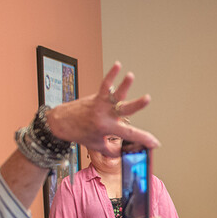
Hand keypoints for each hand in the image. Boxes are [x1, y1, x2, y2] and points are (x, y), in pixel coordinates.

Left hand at [45, 62, 160, 154]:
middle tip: (147, 99)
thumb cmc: (79, 133)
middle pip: (125, 110)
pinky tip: (117, 65)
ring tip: (130, 76)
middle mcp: (105, 115)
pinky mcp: (96, 97)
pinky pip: (105, 85)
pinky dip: (111, 75)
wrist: (61, 123)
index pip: (130, 135)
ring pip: (115, 94)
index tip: (155, 142)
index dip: (144, 139)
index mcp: (107, 129)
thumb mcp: (97, 145)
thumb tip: (125, 152)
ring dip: (122, 84)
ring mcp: (101, 105)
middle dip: (137, 105)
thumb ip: (112, 150)